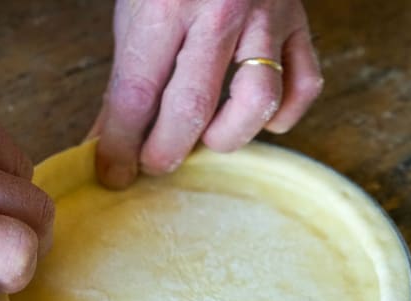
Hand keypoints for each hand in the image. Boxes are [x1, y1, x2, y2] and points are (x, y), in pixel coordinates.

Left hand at [91, 0, 321, 188]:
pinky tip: (255, 118)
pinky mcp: (299, 24)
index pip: (137, 93)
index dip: (120, 144)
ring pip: (258, 103)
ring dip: (227, 137)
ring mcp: (267, 17)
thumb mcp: (136, 14)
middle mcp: (220, 10)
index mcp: (167, 4)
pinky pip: (304, 85)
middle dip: (166, 152)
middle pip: (193, 108)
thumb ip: (126, 79)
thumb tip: (106, 140)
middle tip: (154, 163)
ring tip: (206, 137)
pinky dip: (283, 115)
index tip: (113, 172)